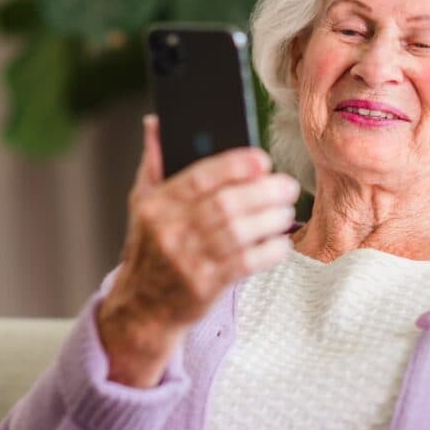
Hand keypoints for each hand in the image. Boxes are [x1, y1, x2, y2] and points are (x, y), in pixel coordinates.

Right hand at [97, 115, 300, 386]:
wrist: (143, 308)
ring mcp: (188, 261)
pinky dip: (270, 250)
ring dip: (272, 219)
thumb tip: (157, 122)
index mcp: (156, 205)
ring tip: (286, 211)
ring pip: (240, 233)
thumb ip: (154, 163)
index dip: (235, 165)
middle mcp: (170, 231)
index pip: (199, 176)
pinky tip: (281, 242)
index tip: (262, 160)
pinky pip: (247, 263)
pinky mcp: (206, 287)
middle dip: (264, 192)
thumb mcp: (142, 204)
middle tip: (287, 186)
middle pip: (227, 204)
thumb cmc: (150, 249)